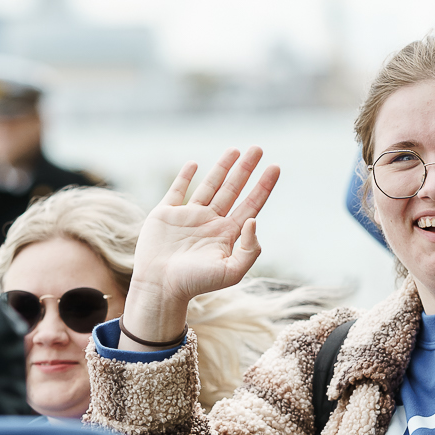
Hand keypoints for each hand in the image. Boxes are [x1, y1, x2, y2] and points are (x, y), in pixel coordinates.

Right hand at [119, 148, 279, 349]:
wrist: (159, 286)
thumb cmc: (195, 283)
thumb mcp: (231, 272)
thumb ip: (249, 249)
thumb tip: (254, 220)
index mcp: (227, 235)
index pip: (250, 205)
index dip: (263, 186)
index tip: (275, 167)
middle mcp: (210, 223)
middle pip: (233, 189)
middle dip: (246, 169)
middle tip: (258, 148)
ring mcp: (188, 217)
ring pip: (209, 186)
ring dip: (222, 167)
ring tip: (235, 150)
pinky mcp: (166, 214)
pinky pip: (177, 190)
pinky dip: (185, 176)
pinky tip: (194, 164)